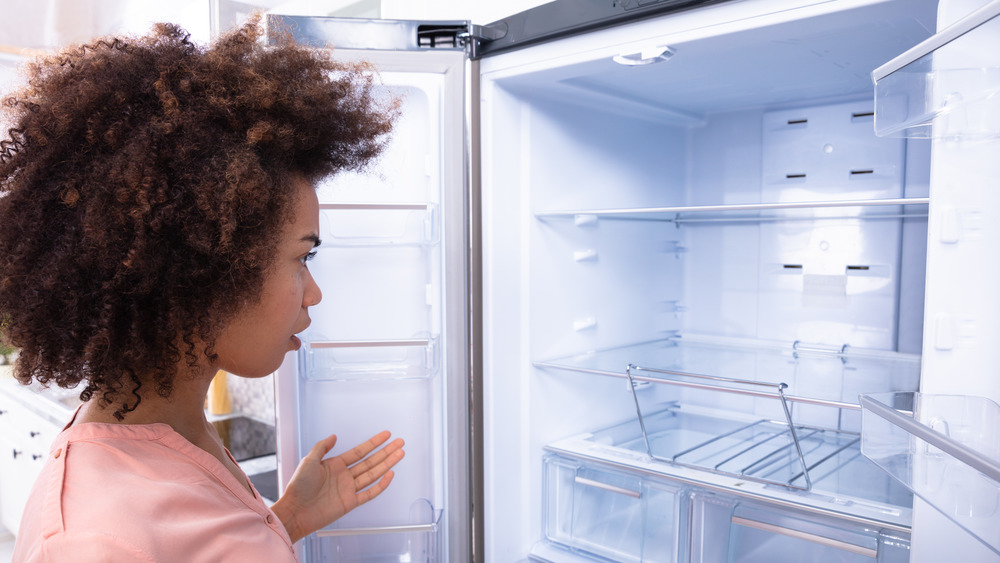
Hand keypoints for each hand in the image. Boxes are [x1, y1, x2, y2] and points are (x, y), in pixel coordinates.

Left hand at [271, 431, 404, 542]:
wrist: (295, 511)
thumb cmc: (298, 487)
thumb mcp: (309, 460)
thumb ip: (322, 447)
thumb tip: (334, 436)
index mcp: (336, 464)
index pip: (360, 451)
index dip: (374, 442)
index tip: (386, 435)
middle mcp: (345, 476)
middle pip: (371, 461)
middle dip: (386, 451)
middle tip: (400, 442)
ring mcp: (349, 489)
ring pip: (373, 474)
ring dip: (387, 464)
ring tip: (400, 454)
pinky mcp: (350, 503)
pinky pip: (370, 493)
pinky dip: (381, 485)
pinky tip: (390, 475)